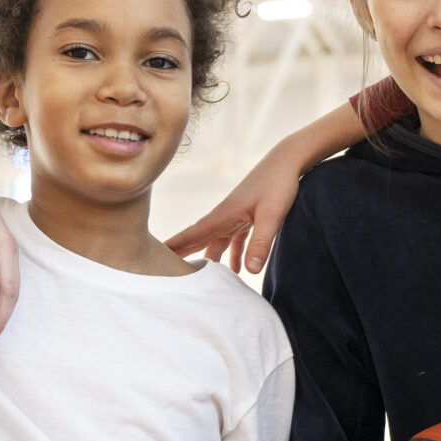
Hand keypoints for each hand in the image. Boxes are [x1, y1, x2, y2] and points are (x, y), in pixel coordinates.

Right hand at [164, 114, 352, 272]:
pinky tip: (239, 269)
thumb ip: (261, 243)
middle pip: (197, 240)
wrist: (288, 161)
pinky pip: (234, 239)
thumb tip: (250, 272)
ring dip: (208, 258)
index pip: (191, 236)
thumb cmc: (278, 184)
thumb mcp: (271, 216)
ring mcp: (235, 216)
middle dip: (182, 256)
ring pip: (215, 241)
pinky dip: (233, 254)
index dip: (172, 248)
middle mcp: (223, 216)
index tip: (152, 260)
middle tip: (166, 275)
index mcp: (222, 216)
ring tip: (200, 280)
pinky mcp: (248, 216)